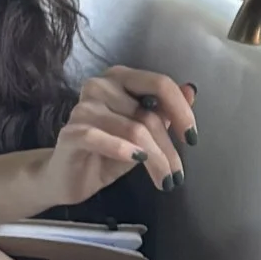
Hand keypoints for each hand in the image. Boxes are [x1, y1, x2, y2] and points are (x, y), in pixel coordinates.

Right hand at [41, 66, 196, 204]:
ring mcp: (83, 107)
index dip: (181, 110)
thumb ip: (164, 111)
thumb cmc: (108, 152)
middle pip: (148, 114)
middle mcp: (100, 85)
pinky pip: (101, 137)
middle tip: (177, 175)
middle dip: (168, 148)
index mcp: (120, 78)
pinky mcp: (71, 132)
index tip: (192, 138)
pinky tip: (136, 160)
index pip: (159, 83)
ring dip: (155, 159)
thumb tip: (191, 91)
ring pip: (133, 130)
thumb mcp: (143, 132)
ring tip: (165, 181)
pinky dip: (122, 149)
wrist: (68, 177)